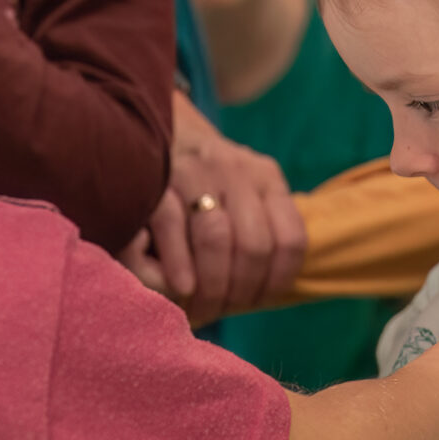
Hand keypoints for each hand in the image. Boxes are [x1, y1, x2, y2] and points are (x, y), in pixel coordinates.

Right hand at [155, 92, 307, 322]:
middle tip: (220, 312)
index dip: (276, 281)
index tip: (256, 303)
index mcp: (266, 177)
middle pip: (254, 246)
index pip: (291, 240)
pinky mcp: (156, 178)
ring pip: (217, 238)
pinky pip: (172, 225)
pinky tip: (181, 288)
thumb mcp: (240, 192)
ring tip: (200, 308)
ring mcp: (196, 171)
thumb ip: (258, 228)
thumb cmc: (198, 180)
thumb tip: (271, 291)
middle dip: (238, 291)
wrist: (148, 127)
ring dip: (210, 284)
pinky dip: (178, 264)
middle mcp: (237, 170)